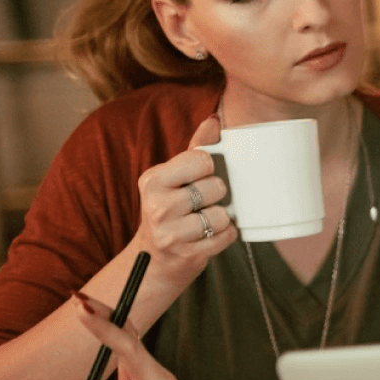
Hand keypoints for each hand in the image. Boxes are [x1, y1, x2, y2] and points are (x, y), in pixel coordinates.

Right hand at [135, 114, 237, 278]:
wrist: (154, 259)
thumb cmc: (169, 211)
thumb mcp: (174, 177)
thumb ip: (195, 148)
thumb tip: (214, 120)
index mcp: (153, 180)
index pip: (201, 159)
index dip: (209, 167)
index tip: (200, 176)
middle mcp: (157, 206)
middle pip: (215, 187)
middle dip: (216, 195)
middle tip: (202, 203)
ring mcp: (171, 234)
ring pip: (221, 215)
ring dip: (221, 218)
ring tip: (205, 220)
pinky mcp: (188, 255)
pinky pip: (226, 236)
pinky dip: (225, 235)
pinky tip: (209, 235)